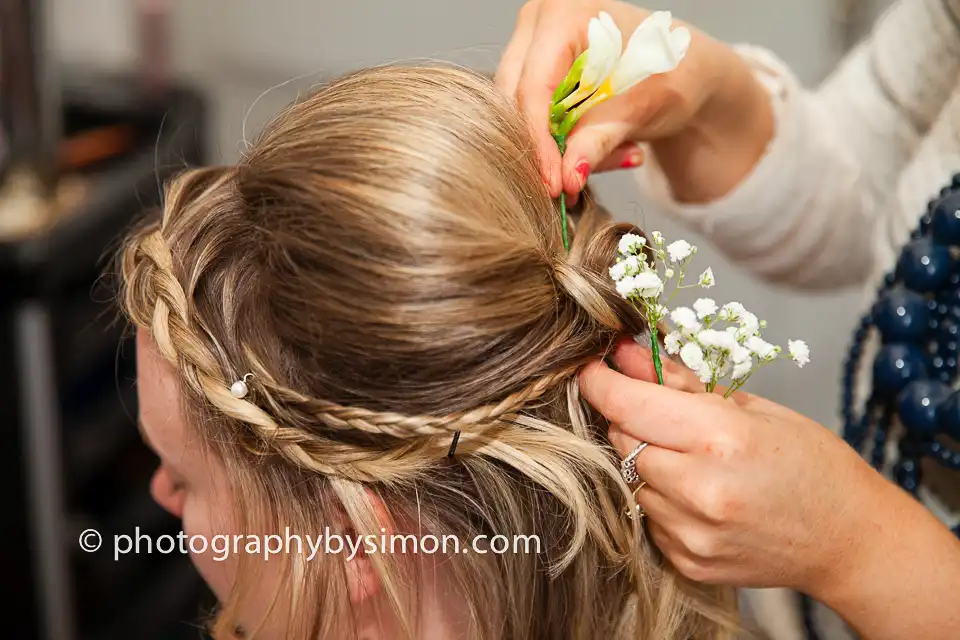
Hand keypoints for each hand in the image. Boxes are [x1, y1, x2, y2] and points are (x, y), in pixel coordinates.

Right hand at [496, 0, 773, 203]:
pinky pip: (530, 116)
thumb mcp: (641, 109)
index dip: (541, 142)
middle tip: (572, 185)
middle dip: (546, 148)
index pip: (535, 88)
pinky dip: (561, 141)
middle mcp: (539, 22)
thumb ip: (599, 141)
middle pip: (517, 100)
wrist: (685, 71)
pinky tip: (598, 149)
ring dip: (558, 147)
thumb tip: (568, 177)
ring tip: (613, 155)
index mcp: (564, 14)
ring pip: (520, 113)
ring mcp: (531, 44)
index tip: (554, 184)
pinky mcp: (532, 70)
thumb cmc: (672, 73)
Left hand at [579, 339, 885, 595]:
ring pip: (631, 479)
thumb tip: (627, 352)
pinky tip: (703, 496)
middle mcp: (701, 489)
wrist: (848, 540)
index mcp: (721, 438)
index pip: (627, 404)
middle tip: (668, 418)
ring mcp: (693, 532)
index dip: (600, 382)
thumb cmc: (811, 463)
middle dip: (632, 420)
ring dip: (648, 463)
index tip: (591, 368)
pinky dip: (663, 499)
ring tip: (697, 462)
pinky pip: (648, 516)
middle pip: (622, 439)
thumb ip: (680, 380)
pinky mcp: (688, 562)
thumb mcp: (752, 407)